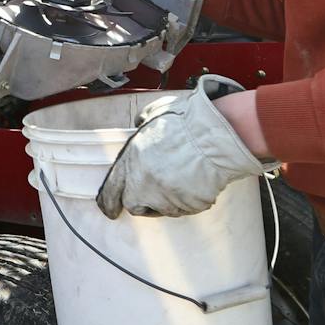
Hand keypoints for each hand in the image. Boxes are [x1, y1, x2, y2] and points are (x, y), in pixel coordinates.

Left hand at [96, 76, 279, 219]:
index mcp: (131, 161)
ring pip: (163, 207)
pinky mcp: (188, 205)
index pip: (111, 190)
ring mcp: (166, 197)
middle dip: (142, 201)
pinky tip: (198, 180)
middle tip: (155, 193)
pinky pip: (186, 207)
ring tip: (184, 176)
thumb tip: (140, 125)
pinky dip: (190, 198)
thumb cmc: (185, 122)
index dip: (110, 202)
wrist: (214, 135)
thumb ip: (141, 124)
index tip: (111, 210)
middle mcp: (143, 184)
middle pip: (134, 205)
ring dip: (170, 198)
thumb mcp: (153, 114)